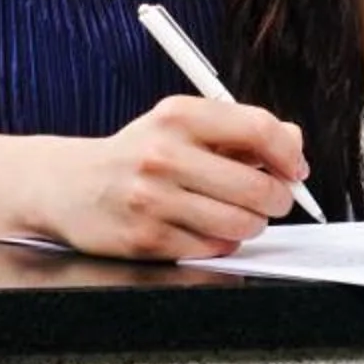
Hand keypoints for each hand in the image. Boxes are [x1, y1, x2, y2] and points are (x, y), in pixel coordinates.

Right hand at [58, 95, 306, 260]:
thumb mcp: (181, 125)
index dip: (288, 154)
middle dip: (278, 199)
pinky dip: (220, 242)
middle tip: (274, 200)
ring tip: (239, 215)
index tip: (294, 168)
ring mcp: (153, 200)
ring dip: (252, 224)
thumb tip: (292, 145)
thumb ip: (238, 131)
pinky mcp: (146, 239)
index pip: (258, 129)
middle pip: (257, 186)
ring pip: (240, 224)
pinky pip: (212, 248)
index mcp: (179, 116)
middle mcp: (164, 155)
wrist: (69, 186)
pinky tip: (205, 228)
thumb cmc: (137, 154)